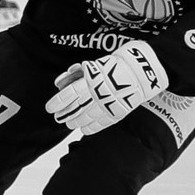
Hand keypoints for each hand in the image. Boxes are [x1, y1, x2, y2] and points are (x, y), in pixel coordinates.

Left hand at [47, 41, 167, 135]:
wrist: (145, 69)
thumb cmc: (117, 63)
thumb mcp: (94, 64)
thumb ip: (77, 74)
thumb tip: (60, 83)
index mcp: (92, 79)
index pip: (70, 94)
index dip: (58, 102)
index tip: (49, 108)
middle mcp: (99, 93)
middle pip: (77, 108)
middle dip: (66, 114)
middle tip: (58, 118)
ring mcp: (111, 104)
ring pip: (89, 117)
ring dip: (77, 122)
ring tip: (70, 124)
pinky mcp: (121, 111)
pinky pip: (104, 122)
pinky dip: (94, 127)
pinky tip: (86, 130)